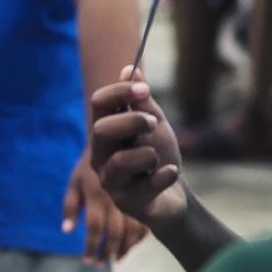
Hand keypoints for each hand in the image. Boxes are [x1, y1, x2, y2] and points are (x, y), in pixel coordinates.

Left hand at [61, 156, 147, 263]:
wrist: (115, 144)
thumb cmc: (87, 166)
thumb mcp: (75, 182)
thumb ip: (70, 206)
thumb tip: (67, 231)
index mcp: (96, 196)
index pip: (94, 229)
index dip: (90, 247)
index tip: (86, 261)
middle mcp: (115, 200)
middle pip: (113, 234)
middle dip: (106, 252)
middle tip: (99, 264)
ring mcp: (132, 200)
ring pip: (131, 233)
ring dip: (124, 249)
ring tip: (115, 259)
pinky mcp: (144, 199)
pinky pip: (144, 225)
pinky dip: (137, 239)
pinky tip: (130, 246)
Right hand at [89, 67, 187, 229]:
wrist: (172, 194)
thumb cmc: (158, 156)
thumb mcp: (154, 124)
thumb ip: (142, 101)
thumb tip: (129, 69)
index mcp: (104, 132)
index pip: (99, 104)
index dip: (119, 92)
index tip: (145, 90)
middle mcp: (100, 155)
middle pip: (101, 130)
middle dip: (132, 122)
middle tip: (154, 124)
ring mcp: (110, 181)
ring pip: (121, 160)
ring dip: (149, 154)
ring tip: (157, 159)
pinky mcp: (127, 202)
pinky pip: (148, 184)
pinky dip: (165, 175)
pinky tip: (169, 173)